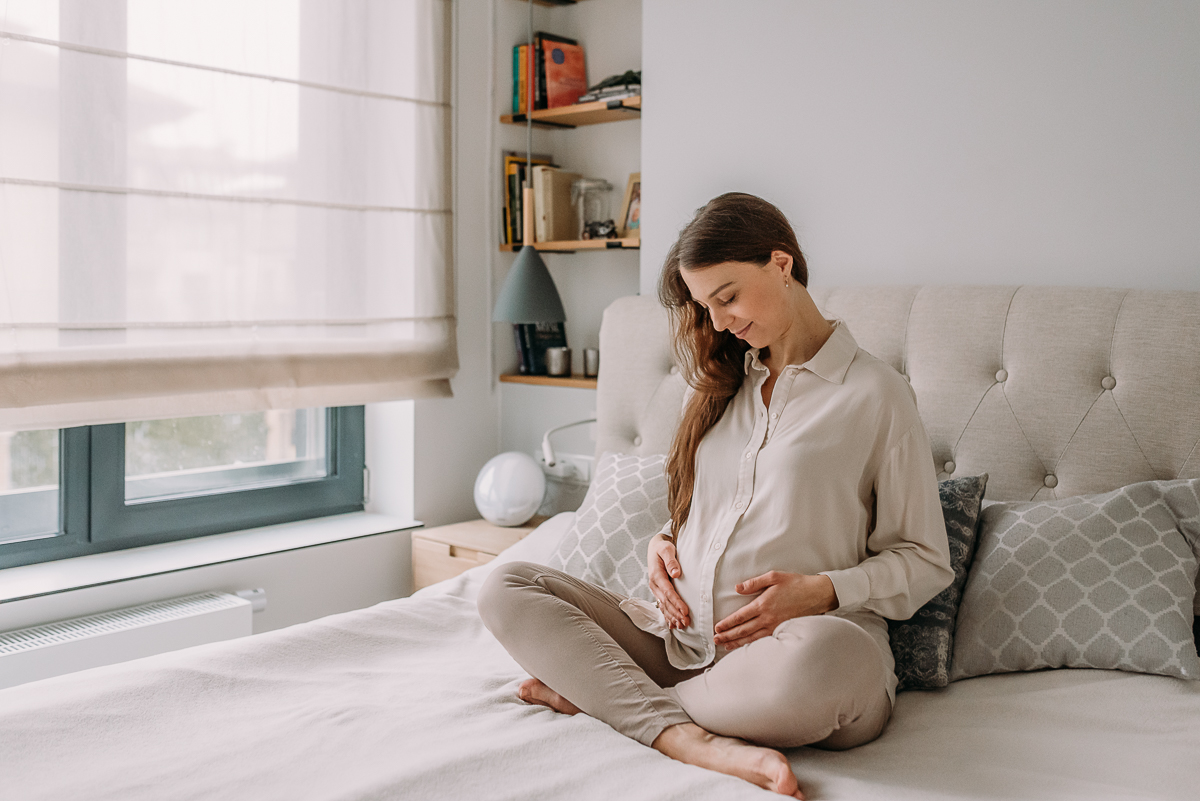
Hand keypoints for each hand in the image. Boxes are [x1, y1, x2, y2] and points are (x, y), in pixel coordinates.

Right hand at [648, 533, 690, 628]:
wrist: (655, 548)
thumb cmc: (663, 548)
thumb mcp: (666, 549)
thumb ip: (671, 560)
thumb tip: (676, 573)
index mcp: (656, 575)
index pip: (668, 592)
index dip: (677, 602)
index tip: (685, 611)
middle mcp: (654, 585)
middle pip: (666, 602)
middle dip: (676, 614)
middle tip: (687, 622)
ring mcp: (655, 590)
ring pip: (664, 607)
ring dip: (673, 617)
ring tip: (682, 626)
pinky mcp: (658, 592)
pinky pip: (662, 606)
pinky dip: (668, 616)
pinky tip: (673, 625)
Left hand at [712, 572, 837, 650]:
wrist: (817, 594)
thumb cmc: (796, 583)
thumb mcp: (774, 577)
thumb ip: (754, 583)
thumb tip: (737, 588)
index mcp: (763, 604)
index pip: (740, 617)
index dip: (727, 623)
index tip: (717, 628)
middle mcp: (767, 618)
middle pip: (743, 630)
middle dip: (728, 636)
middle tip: (716, 640)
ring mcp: (775, 626)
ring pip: (752, 637)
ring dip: (737, 642)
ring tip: (726, 646)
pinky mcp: (782, 630)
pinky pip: (764, 640)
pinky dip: (753, 644)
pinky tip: (746, 646)